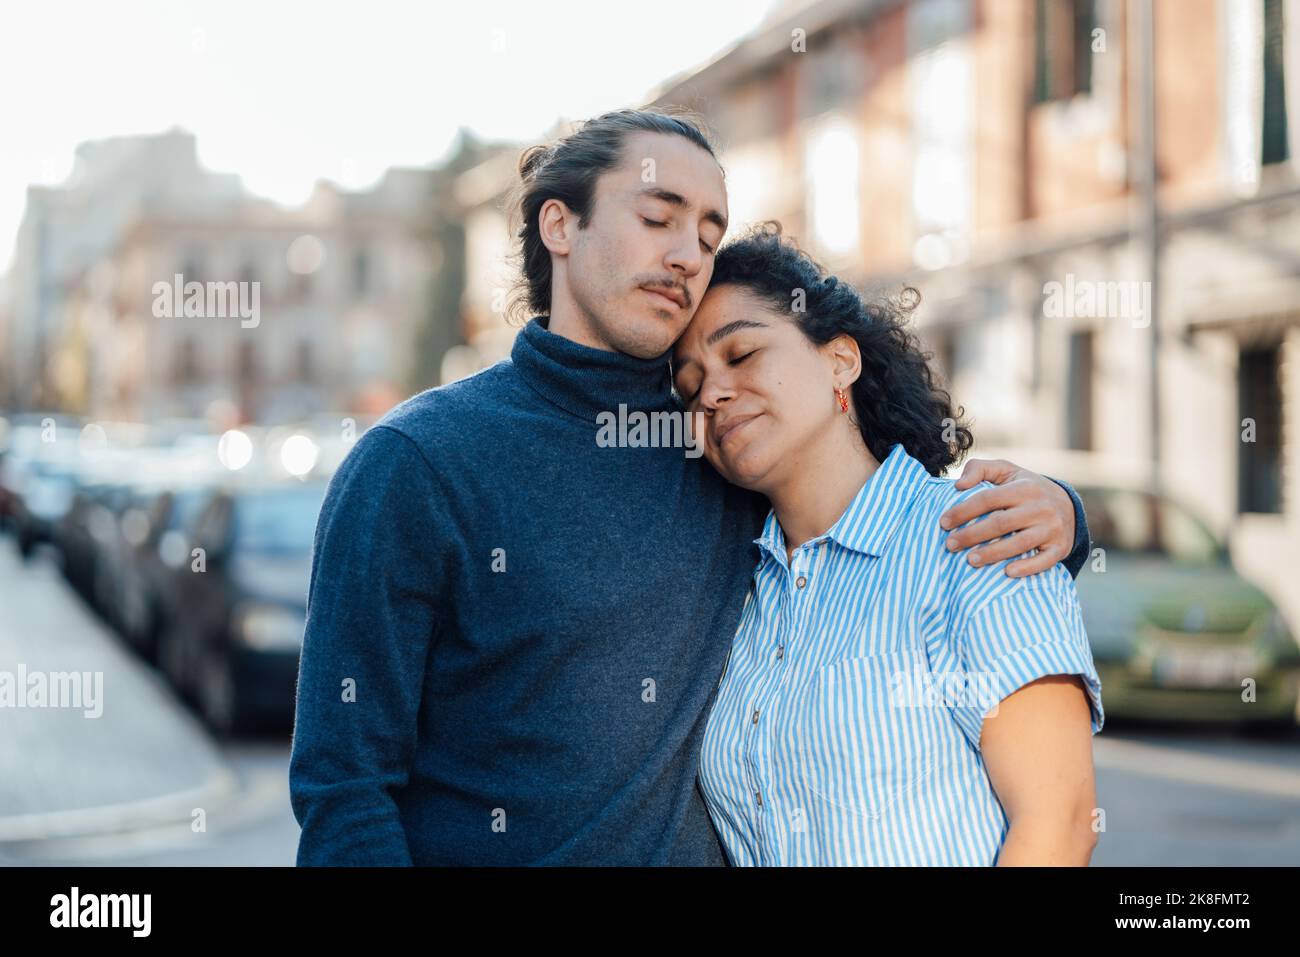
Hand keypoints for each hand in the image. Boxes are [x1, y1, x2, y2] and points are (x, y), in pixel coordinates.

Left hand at [939, 458, 1075, 577]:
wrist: (1068, 505)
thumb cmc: (1025, 488)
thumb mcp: (1006, 471)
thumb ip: (979, 469)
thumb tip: (958, 485)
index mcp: (1024, 487)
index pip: (988, 499)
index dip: (963, 511)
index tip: (943, 523)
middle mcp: (1040, 507)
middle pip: (1001, 523)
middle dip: (972, 535)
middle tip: (950, 545)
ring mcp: (1052, 528)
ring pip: (1019, 543)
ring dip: (993, 553)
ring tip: (970, 560)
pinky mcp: (1060, 548)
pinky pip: (1044, 561)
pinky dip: (1026, 568)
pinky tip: (1007, 572)